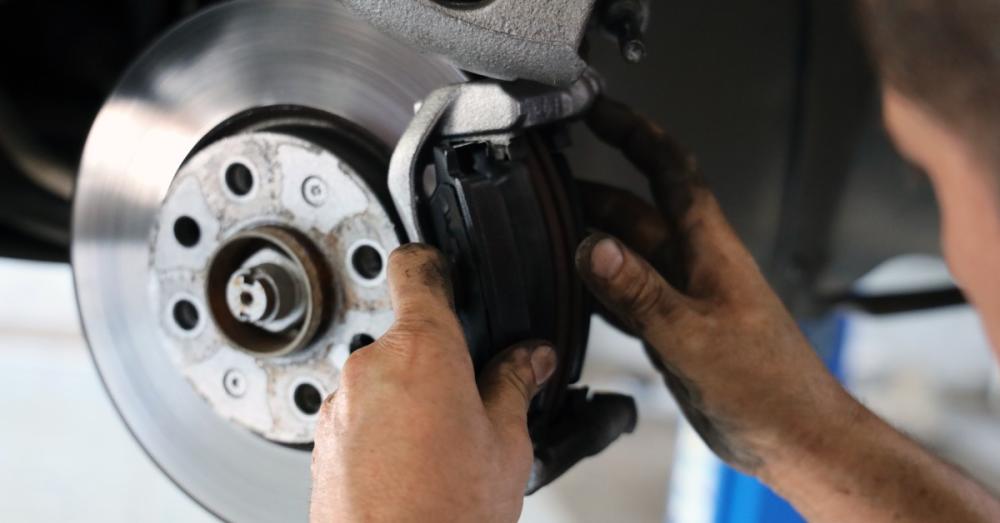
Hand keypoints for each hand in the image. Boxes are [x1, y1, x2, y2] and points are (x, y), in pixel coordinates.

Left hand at [310, 244, 556, 522]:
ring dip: (409, 399)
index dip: (434, 264)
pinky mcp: (323, 441)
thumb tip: (530, 359)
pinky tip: (411, 468)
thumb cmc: (446, 514)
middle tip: (470, 403)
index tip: (443, 270)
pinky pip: (359, 415)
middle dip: (438, 360)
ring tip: (441, 450)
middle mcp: (370, 367)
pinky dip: (382, 429)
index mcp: (422, 349)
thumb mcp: (506, 443)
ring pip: (383, 380)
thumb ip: (514, 385)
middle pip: (407, 337)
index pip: (416, 269)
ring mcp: (340, 405)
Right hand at [575, 98, 850, 474]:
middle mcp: (696, 265)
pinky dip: (600, 288)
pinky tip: (574, 294)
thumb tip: (593, 246)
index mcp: (710, 249)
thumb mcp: (694, 336)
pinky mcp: (677, 331)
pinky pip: (629, 296)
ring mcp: (685, 298)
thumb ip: (640, 291)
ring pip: (630, 254)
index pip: (669, 171)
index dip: (633, 133)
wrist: (796, 439)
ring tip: (547, 233)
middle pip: (637, 211)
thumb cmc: (769, 388)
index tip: (596, 110)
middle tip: (546, 187)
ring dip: (592, 240)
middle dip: (593, 192)